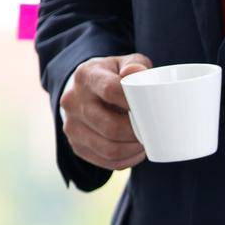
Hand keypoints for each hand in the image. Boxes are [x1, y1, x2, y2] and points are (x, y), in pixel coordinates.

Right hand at [59, 53, 152, 170]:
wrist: (86, 91)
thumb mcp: (124, 63)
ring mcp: (71, 126)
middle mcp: (73, 101)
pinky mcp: (76, 146)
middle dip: (137, 133)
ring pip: (109, 149)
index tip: (151, 108)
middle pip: (110, 127)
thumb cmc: (114, 76)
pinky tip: (135, 151)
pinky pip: (106, 161)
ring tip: (146, 143)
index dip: (134, 102)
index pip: (111, 90)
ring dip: (133, 150)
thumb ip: (135, 64)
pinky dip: (127, 160)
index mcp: (86, 76)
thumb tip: (137, 72)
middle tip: (153, 131)